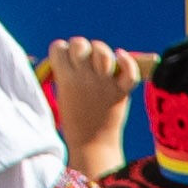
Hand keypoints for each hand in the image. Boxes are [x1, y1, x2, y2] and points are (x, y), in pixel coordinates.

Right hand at [45, 38, 141, 176]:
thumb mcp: (63, 93)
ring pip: (102, 51)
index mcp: (64, 78)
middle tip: (85, 63)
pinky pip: (129, 70)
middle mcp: (83, 77)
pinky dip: (128, 61)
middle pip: (79, 43)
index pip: (58, 47)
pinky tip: (121, 56)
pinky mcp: (120, 91)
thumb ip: (68, 73)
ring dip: (102, 53)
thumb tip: (76, 52)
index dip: (63, 50)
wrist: (91, 144)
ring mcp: (102, 83)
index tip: (67, 61)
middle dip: (81, 47)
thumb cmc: (76, 117)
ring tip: (102, 66)